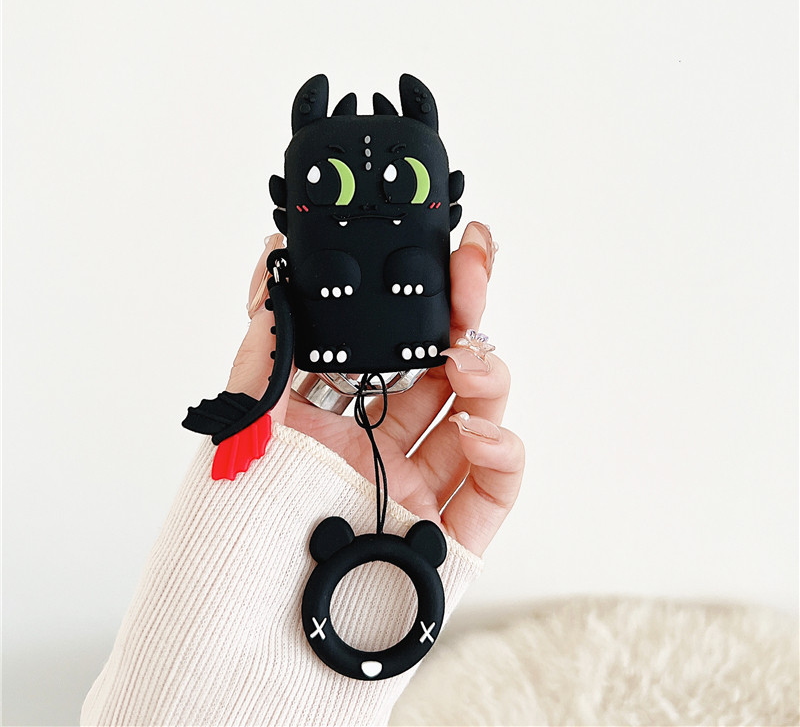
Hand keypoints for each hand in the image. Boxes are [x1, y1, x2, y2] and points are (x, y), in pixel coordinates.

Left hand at [227, 222, 524, 556]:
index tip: (437, 255)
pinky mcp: (447, 539)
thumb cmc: (227, 550)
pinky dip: (501, 451)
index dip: (415, 299)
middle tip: (473, 273)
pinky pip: (491, 488)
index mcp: (328, 422)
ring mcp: (414, 492)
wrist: (241, 655)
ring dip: (485, 377)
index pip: (385, 345)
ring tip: (469, 360)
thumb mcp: (237, 435)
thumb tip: (273, 270)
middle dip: (462, 316)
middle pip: (438, 372)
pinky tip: (480, 431)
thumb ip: (261, 352)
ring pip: (473, 418)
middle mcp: (375, 451)